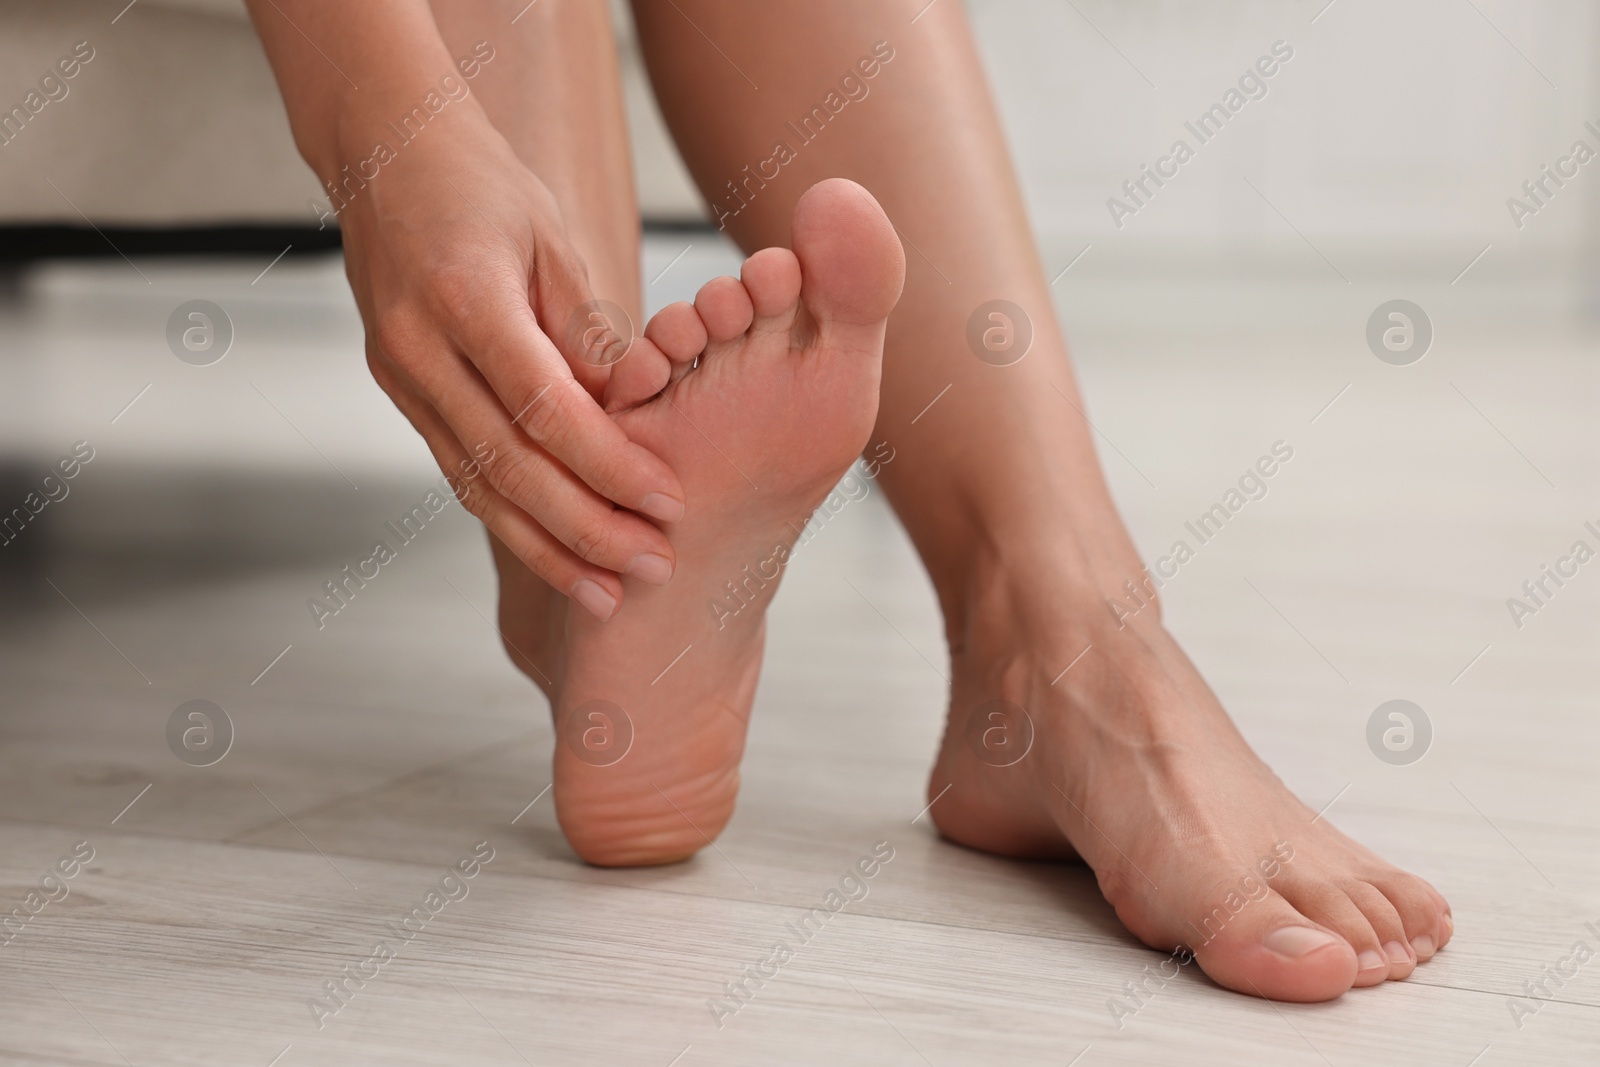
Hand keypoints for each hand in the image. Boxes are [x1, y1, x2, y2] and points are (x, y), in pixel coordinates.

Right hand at [336, 117, 680, 619]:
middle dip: (584, 527)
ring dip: (546, 546)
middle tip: (652, 567)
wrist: (385, 157)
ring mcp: (400, 376)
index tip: (667, 502)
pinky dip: (511, 518)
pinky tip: (558, 554)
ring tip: (606, 593)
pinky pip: (461, 469)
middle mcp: (417, 349)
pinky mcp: (402, 392)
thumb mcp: (551, 238)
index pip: (542, 407)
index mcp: (461, 298)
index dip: (608, 463)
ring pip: (476, 484)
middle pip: (507, 465)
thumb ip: (586, 330)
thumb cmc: (482, 186)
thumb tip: (632, 414)